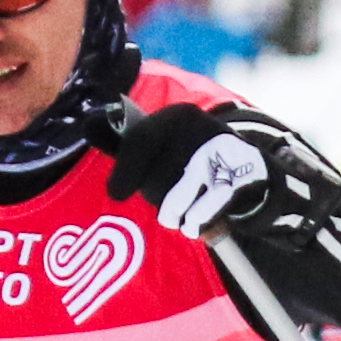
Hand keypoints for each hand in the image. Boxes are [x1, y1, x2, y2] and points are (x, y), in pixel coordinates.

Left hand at [104, 99, 284, 237]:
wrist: (252, 173)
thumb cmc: (192, 159)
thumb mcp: (163, 140)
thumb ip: (125, 139)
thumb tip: (88, 123)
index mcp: (178, 116)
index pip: (140, 142)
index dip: (124, 172)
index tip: (115, 194)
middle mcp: (200, 131)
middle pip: (154, 182)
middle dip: (156, 197)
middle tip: (169, 195)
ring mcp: (221, 159)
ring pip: (173, 205)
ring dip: (175, 215)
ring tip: (185, 206)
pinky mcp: (237, 186)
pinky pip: (197, 219)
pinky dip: (196, 225)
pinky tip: (201, 215)